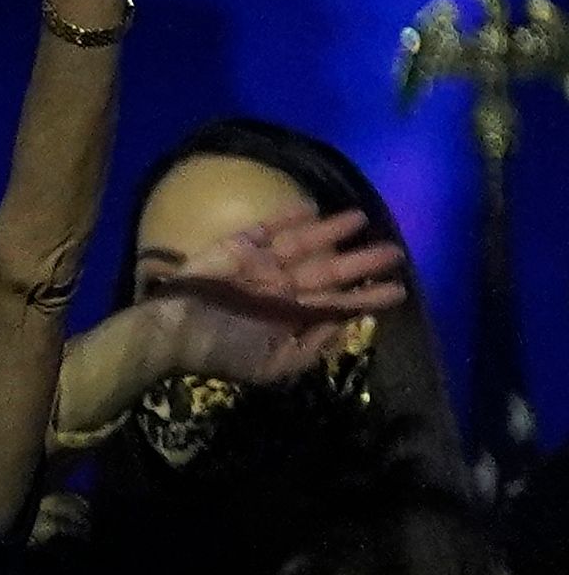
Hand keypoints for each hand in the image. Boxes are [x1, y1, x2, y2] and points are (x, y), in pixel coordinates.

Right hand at [121, 208, 405, 388]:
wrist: (174, 330)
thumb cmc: (221, 350)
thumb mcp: (272, 366)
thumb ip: (309, 349)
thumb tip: (343, 326)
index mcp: (290, 318)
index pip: (337, 305)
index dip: (367, 297)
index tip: (399, 291)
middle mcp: (282, 289)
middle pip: (330, 272)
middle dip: (362, 263)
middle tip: (395, 252)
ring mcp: (262, 265)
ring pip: (306, 245)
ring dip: (333, 232)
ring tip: (362, 218)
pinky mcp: (240, 246)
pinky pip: (270, 228)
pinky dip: (289, 218)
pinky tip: (313, 208)